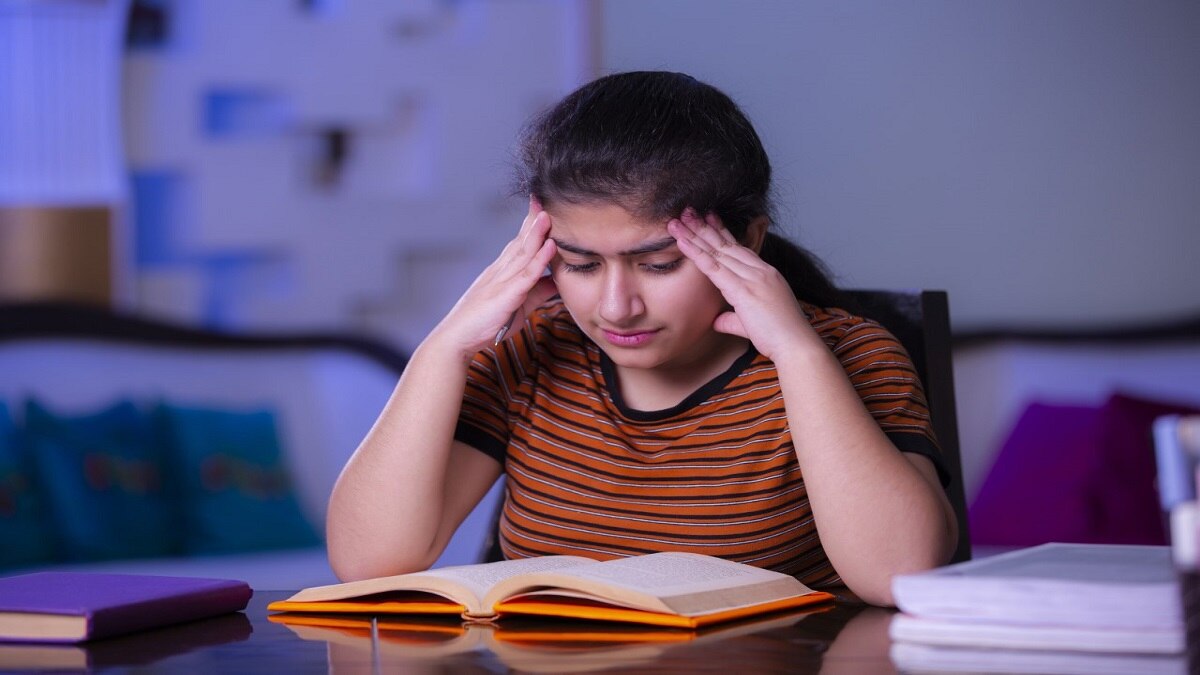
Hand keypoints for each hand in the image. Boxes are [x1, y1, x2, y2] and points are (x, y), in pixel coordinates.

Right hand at [432, 197, 557, 358]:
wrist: (457, 340)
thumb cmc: (485, 324)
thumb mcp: (519, 306)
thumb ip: (538, 292)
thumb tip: (557, 282)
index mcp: (502, 272)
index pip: (519, 244)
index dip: (531, 226)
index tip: (542, 207)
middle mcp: (500, 271)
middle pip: (521, 241)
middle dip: (533, 219)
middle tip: (544, 197)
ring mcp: (502, 281)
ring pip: (524, 252)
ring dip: (537, 232)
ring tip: (548, 213)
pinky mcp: (506, 295)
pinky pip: (526, 275)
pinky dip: (539, 259)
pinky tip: (550, 245)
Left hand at [667, 209, 815, 360]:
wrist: (796, 345)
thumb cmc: (780, 337)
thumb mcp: (753, 323)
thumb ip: (733, 319)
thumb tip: (718, 321)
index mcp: (766, 274)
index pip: (740, 248)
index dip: (722, 232)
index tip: (709, 217)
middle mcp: (760, 271)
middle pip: (726, 244)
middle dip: (705, 227)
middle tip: (688, 210)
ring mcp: (752, 278)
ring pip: (717, 251)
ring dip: (695, 234)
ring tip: (678, 220)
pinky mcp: (743, 290)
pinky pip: (714, 267)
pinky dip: (696, 253)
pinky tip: (682, 242)